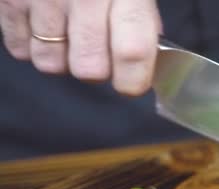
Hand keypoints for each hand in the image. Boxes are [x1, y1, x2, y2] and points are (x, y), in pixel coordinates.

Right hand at [0, 0, 161, 95]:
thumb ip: (140, 15)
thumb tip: (141, 58)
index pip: (132, 52)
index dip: (133, 80)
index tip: (131, 84)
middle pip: (89, 69)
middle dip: (96, 69)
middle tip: (97, 50)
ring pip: (51, 64)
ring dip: (61, 58)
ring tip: (67, 33)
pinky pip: (18, 49)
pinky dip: (31, 44)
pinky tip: (42, 23)